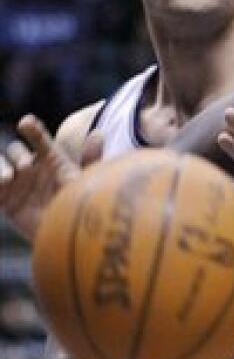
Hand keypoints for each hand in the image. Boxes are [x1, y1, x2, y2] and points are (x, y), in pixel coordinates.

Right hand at [0, 116, 81, 240]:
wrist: (68, 235)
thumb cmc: (79, 205)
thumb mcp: (83, 182)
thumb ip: (89, 159)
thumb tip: (98, 134)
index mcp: (50, 159)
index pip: (39, 139)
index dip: (32, 129)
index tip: (27, 123)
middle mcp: (31, 167)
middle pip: (16, 151)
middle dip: (17, 154)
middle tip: (26, 166)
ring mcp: (16, 182)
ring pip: (1, 165)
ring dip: (0, 167)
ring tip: (8, 178)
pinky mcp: (5, 200)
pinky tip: (0, 185)